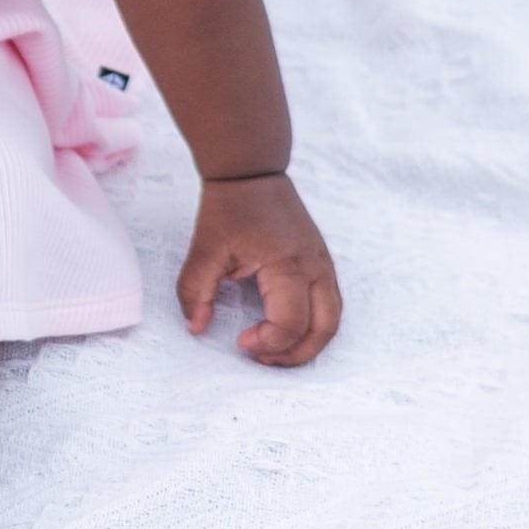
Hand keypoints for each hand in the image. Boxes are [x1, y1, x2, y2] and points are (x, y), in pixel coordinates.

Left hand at [176, 172, 341, 365]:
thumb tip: (196, 327)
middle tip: (261, 358)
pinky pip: (330, 304)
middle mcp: (315, 267)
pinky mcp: (322, 262)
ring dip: (307, 343)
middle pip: (323, 330)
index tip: (240, 341)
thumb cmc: (229, 208)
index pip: (290, 324)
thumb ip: (195, 292)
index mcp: (288, 265)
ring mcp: (324, 264)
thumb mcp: (204, 250)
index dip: (267, 344)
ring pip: (333, 320)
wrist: (252, 170)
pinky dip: (313, 325)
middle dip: (294, 355)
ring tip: (274, 349)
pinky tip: (285, 327)